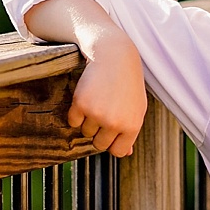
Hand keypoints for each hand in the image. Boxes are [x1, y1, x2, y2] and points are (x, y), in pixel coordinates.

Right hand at [68, 34, 146, 157]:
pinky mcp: (81, 104)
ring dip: (88, 119)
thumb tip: (126, 154)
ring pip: (85, 132)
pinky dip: (76, 112)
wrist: (114, 55)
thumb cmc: (127, 83)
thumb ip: (130, 131)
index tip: (112, 129)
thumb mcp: (136, 107)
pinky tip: (87, 96)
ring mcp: (97, 114)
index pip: (117, 152)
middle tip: (104, 110)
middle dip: (99, 131)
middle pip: (99, 144)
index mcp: (132, 126)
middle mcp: (115, 123)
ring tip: (98, 99)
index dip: (112, 141)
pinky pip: (73, 121)